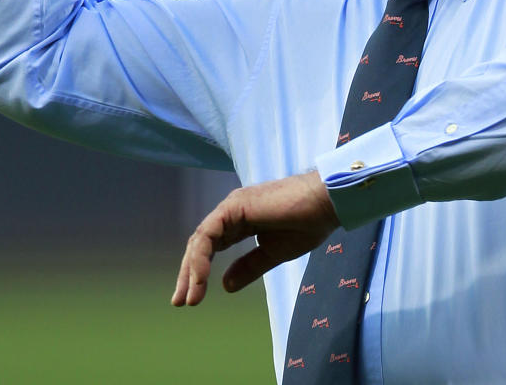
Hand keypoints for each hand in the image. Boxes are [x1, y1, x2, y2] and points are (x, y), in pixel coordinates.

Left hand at [172, 170, 340, 306]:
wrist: (325, 204)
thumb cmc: (307, 224)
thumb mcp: (273, 253)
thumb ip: (249, 266)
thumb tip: (226, 286)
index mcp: (241, 220)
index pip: (212, 247)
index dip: (199, 272)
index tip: (193, 299)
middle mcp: (232, 211)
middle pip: (201, 244)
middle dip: (189, 274)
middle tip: (181, 301)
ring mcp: (232, 206)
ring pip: (201, 240)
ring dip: (192, 270)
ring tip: (191, 297)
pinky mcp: (234, 206)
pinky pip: (209, 234)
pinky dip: (201, 258)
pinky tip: (201, 278)